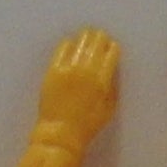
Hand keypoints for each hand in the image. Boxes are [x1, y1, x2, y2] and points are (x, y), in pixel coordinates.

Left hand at [38, 28, 118, 147]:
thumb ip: (113, 87)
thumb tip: (112, 69)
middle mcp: (86, 70)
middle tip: (100, 35)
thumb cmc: (88, 125)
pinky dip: (69, 44)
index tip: (112, 46)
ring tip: (87, 34)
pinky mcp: (53, 70)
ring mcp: (68, 69)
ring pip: (80, 43)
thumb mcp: (109, 109)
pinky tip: (71, 43)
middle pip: (96, 44)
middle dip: (100, 38)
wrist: (60, 132)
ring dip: (86, 37)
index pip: (110, 54)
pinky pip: (62, 49)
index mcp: (102, 81)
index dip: (112, 48)